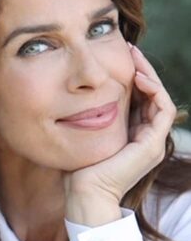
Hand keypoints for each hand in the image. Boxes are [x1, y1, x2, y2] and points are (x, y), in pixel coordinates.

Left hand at [64, 45, 176, 224]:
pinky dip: (154, 90)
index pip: (140, 98)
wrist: (84, 192)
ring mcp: (152, 142)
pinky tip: (138, 76)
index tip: (118, 55)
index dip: (132, 75)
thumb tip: (76, 94)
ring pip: (160, 98)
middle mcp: (146, 137)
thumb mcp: (85, 133)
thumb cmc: (78, 168)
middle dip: (141, 69)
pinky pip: (163, 109)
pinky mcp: (152, 145)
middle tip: (129, 47)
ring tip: (134, 55)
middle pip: (151, 95)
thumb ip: (89, 117)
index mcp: (132, 135)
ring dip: (149, 74)